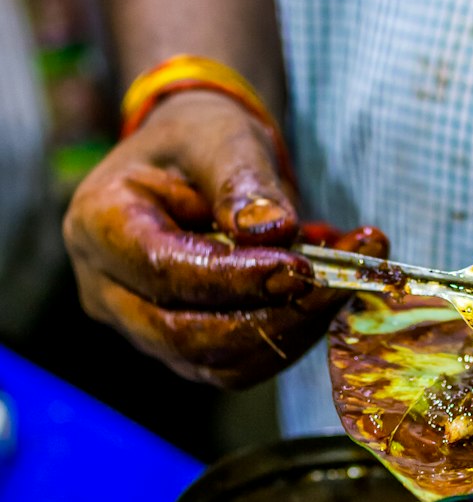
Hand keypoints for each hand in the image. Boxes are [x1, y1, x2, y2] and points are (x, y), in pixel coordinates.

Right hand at [64, 90, 387, 388]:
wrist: (198, 163)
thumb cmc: (199, 140)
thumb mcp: (220, 136)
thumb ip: (242, 180)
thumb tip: (274, 231)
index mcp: (98, 225)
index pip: (163, 271)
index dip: (234, 278)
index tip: (300, 267)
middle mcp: (108, 290)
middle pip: (187, 336)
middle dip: (272, 317)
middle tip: (338, 283)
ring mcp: (143, 329)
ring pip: (219, 364)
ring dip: (293, 332)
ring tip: (346, 282)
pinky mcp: (184, 351)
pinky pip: (240, 365)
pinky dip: (292, 337)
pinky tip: (330, 298)